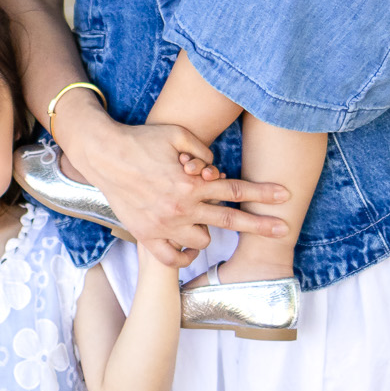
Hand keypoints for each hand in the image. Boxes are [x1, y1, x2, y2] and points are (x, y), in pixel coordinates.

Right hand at [62, 111, 289, 267]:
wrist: (104, 155)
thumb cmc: (141, 140)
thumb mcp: (176, 133)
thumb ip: (202, 150)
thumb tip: (216, 169)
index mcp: (191, 183)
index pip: (236, 190)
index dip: (263, 193)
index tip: (285, 195)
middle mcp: (182, 207)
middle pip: (230, 221)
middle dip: (260, 225)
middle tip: (283, 229)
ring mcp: (165, 225)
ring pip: (203, 241)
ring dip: (208, 231)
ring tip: (203, 219)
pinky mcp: (147, 235)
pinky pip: (173, 257)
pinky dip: (184, 255)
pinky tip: (190, 247)